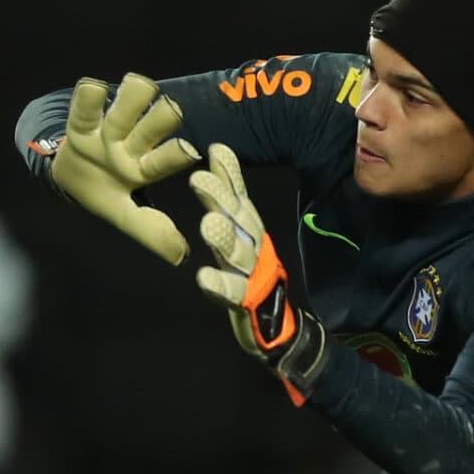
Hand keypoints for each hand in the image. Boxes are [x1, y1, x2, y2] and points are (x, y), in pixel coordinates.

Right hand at [49, 73, 199, 264]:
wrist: (67, 178)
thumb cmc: (103, 193)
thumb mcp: (124, 215)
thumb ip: (150, 231)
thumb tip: (180, 257)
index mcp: (144, 167)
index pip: (163, 160)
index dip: (174, 155)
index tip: (189, 151)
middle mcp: (132, 144)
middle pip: (152, 125)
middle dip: (162, 117)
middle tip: (171, 110)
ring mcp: (107, 130)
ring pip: (126, 105)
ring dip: (134, 96)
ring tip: (139, 86)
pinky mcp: (82, 121)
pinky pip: (86, 104)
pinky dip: (89, 95)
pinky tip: (93, 87)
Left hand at [189, 143, 327, 405]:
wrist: (275, 324)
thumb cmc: (249, 270)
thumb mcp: (238, 229)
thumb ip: (229, 194)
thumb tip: (217, 151)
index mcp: (248, 227)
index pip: (239, 195)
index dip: (229, 173)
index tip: (216, 149)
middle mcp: (252, 245)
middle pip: (238, 218)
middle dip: (220, 197)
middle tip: (198, 179)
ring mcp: (251, 273)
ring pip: (238, 252)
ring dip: (223, 238)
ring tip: (207, 225)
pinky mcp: (245, 302)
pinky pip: (232, 292)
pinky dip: (219, 285)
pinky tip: (203, 278)